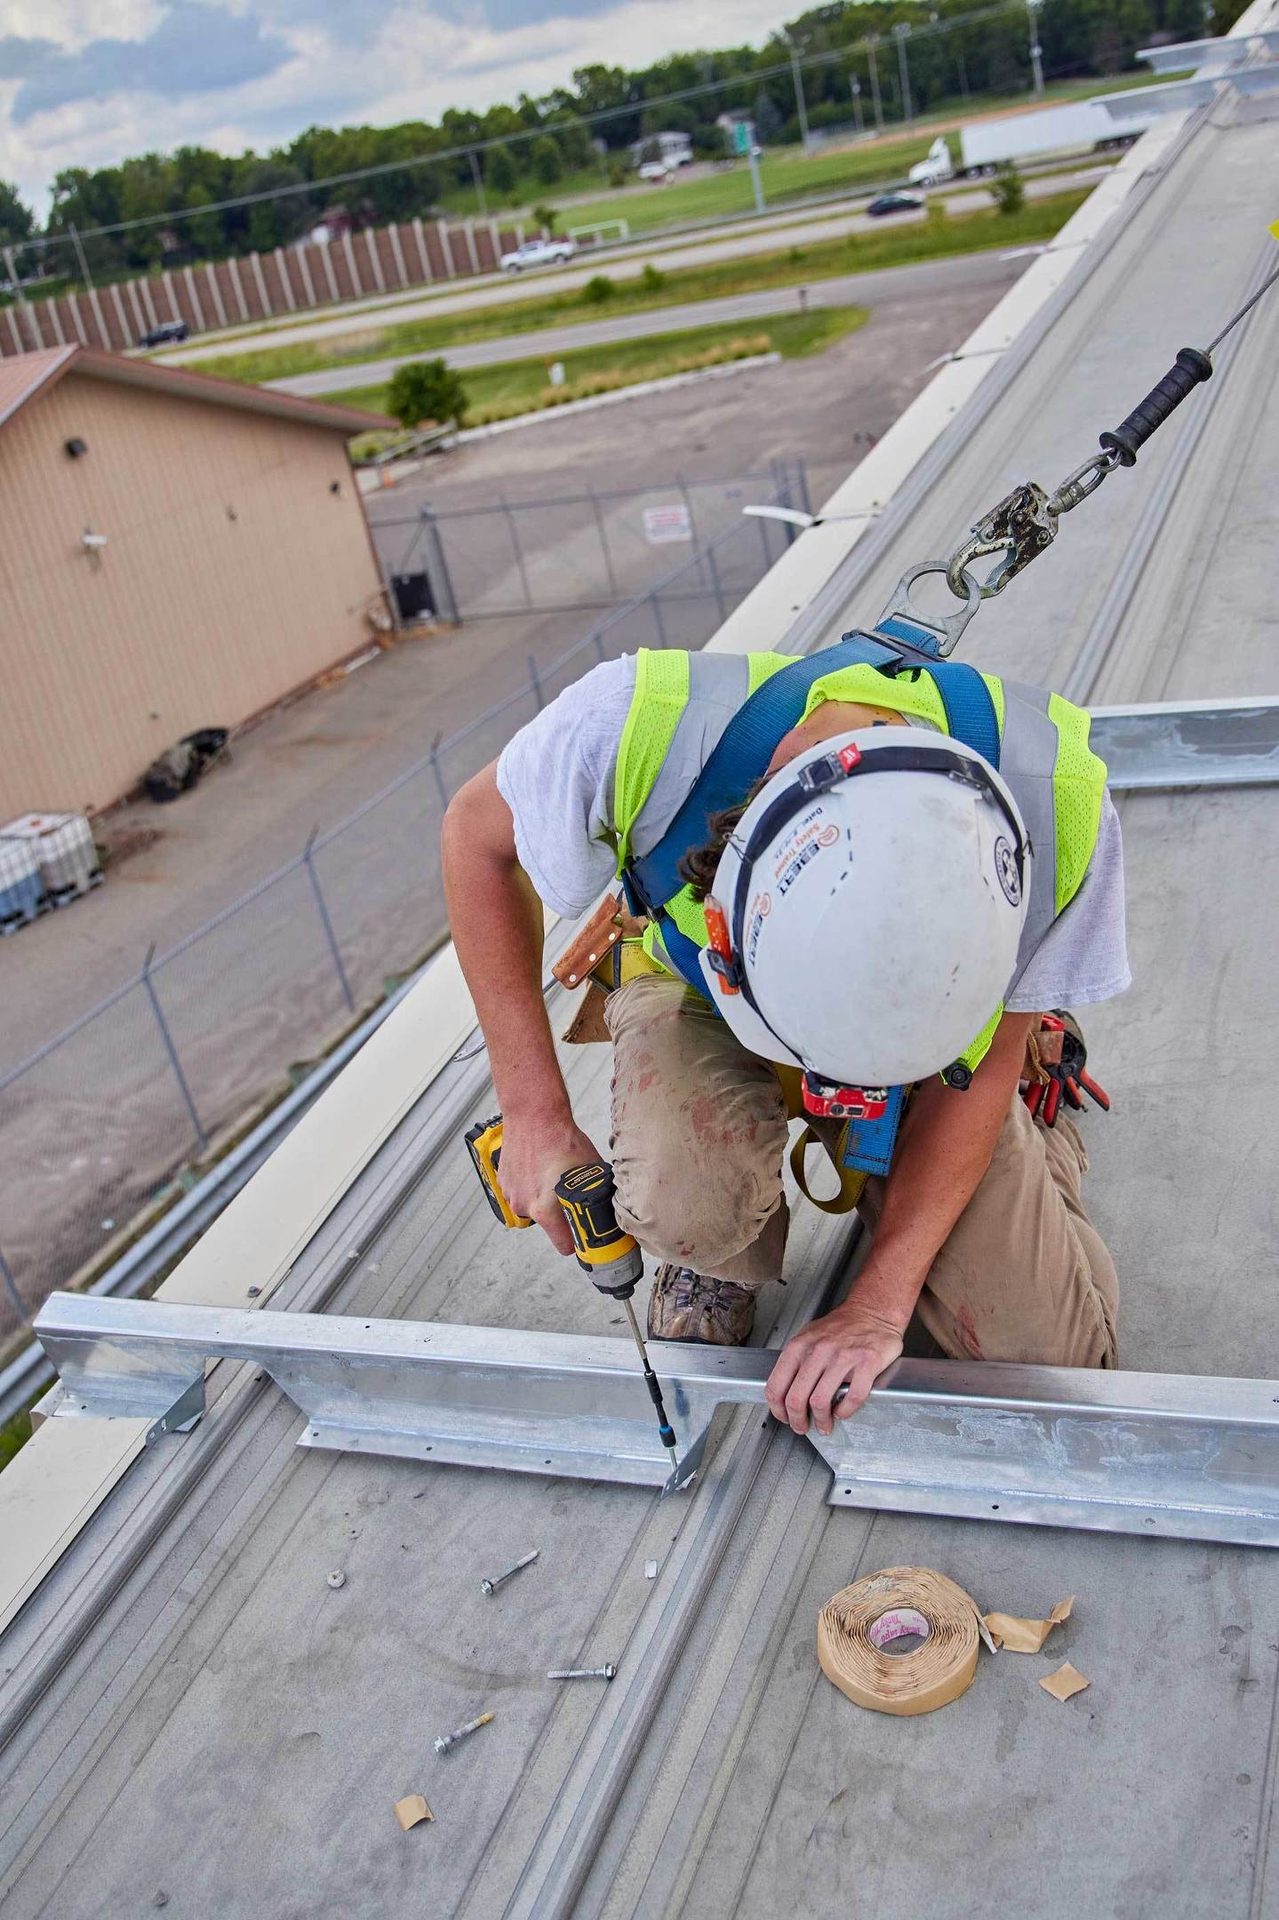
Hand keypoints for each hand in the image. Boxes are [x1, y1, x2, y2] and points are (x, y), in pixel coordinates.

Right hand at [496, 1113, 603, 1255]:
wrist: (534, 1115)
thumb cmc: (561, 1138)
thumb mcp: (591, 1170)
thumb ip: (597, 1193)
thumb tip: (612, 1205)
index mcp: (545, 1209)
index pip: (564, 1246)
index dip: (577, 1241)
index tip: (583, 1235)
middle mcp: (524, 1205)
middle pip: (548, 1224)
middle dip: (560, 1214)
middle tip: (569, 1193)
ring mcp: (511, 1193)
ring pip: (533, 1207)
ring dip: (543, 1199)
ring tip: (552, 1175)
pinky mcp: (504, 1181)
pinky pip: (521, 1192)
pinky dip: (530, 1184)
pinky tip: (540, 1167)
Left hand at [765, 1302, 904, 1436]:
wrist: (873, 1311)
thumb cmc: (841, 1327)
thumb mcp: (808, 1337)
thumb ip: (796, 1362)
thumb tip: (783, 1393)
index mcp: (800, 1346)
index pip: (776, 1386)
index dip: (778, 1410)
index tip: (784, 1417)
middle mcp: (818, 1351)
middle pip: (796, 1399)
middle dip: (797, 1421)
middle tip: (802, 1427)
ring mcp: (843, 1357)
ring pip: (820, 1401)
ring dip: (821, 1421)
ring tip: (825, 1425)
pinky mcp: (866, 1363)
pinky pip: (852, 1397)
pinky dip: (845, 1412)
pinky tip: (843, 1412)